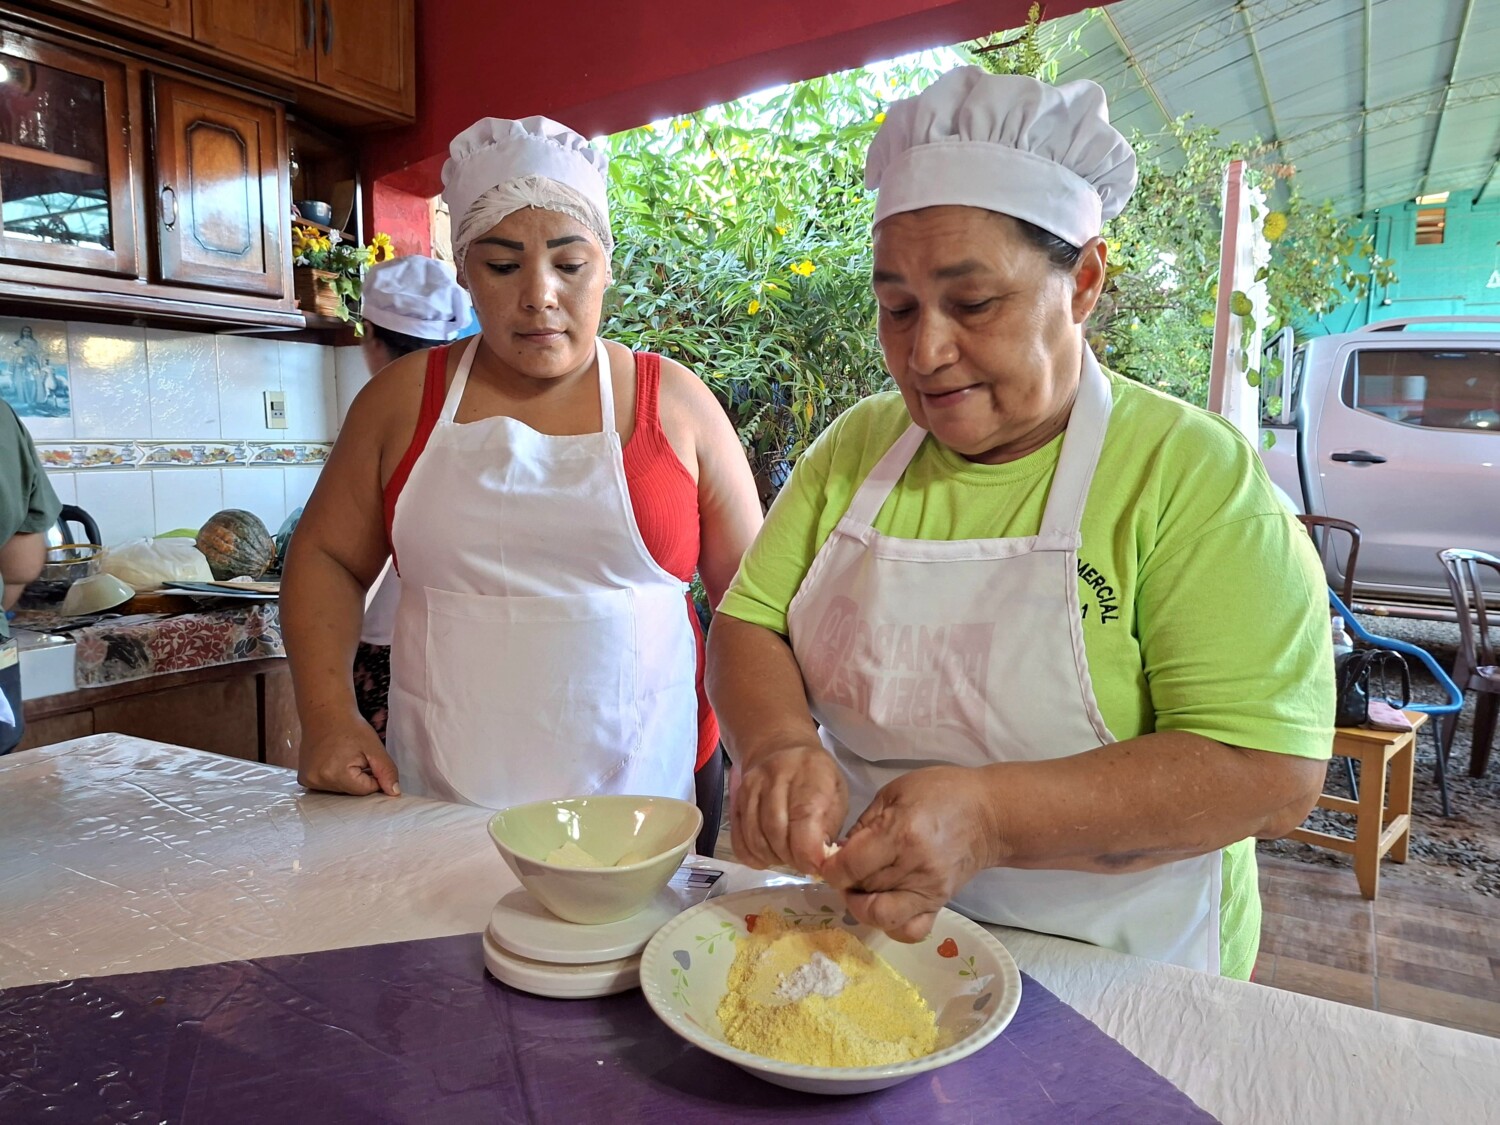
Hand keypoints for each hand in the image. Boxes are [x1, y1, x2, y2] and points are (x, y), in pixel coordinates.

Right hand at [297, 714, 399, 796]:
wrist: (325, 713)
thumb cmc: (351, 727)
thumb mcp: (374, 748)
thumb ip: (386, 771)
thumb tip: (394, 793)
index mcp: (336, 774)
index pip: (365, 790)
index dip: (373, 776)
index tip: (368, 760)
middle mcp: (318, 780)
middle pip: (351, 792)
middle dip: (359, 777)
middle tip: (354, 755)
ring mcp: (309, 780)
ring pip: (340, 790)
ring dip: (346, 778)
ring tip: (342, 756)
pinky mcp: (304, 779)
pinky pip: (328, 786)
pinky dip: (334, 777)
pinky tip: (332, 760)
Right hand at [730, 743, 846, 874]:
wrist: (778, 747)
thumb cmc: (815, 775)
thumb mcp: (837, 792)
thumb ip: (831, 825)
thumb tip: (821, 859)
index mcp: (809, 774)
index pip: (803, 819)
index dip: (807, 852)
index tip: (815, 866)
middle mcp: (775, 777)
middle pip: (776, 832)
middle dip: (791, 858)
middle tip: (802, 863)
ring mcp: (751, 787)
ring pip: (755, 838)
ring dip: (773, 858)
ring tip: (787, 857)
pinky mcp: (735, 800)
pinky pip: (738, 839)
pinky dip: (752, 856)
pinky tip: (767, 857)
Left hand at [821, 765, 997, 942]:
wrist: (990, 815)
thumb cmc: (941, 792)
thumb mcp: (895, 792)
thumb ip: (863, 824)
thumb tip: (839, 853)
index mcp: (900, 834)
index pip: (850, 867)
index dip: (831, 868)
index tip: (830, 860)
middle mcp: (914, 867)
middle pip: (861, 891)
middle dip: (844, 882)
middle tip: (847, 869)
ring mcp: (929, 890)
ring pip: (880, 917)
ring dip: (861, 907)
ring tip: (863, 889)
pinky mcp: (940, 904)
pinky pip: (910, 931)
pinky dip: (891, 925)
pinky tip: (886, 905)